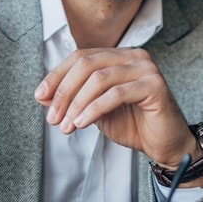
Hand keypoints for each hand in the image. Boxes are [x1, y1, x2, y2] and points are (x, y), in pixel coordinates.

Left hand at [34, 48, 196, 167]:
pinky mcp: (155, 85)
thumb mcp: (93, 111)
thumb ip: (72, 99)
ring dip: (77, 104)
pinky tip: (82, 124)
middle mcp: (134, 56)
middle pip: (87, 65)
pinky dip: (93, 109)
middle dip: (65, 92)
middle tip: (52, 118)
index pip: (81, 57)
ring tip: (66, 126)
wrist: (163, 145)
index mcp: (118, 56)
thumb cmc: (132, 125)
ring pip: (99, 79)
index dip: (57, 75)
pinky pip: (116, 94)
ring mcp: (146, 68)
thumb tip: (42, 95)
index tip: (40, 96)